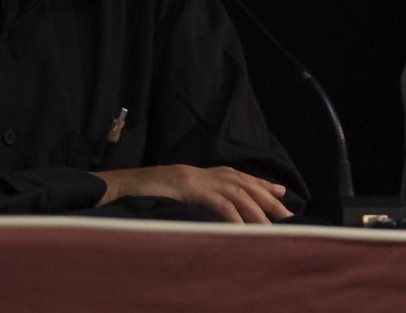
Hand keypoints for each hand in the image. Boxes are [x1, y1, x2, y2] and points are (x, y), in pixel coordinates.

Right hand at [94, 164, 292, 222]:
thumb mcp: (173, 196)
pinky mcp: (189, 189)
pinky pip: (218, 204)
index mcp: (199, 174)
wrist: (117, 187)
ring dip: (257, 212)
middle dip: (267, 201)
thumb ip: (194, 201)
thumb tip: (211, 217)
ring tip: (273, 229)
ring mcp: (196, 179)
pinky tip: (246, 231)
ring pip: (236, 194)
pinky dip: (235, 217)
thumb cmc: (143, 196)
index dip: (260, 184)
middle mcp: (202, 173)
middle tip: (288, 217)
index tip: (281, 193)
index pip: (237, 177)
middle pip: (244, 184)